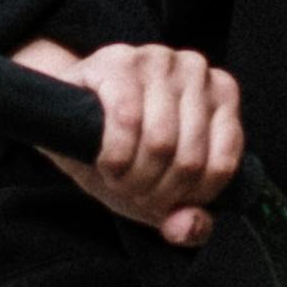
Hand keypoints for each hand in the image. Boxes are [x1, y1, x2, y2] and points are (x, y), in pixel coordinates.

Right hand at [15, 36, 243, 250]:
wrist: (64, 118)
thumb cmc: (122, 152)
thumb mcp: (160, 193)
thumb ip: (187, 221)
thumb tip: (188, 227)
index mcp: (222, 94)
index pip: (221, 165)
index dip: (187, 198)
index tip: (161, 203)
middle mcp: (195, 69)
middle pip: (189, 159)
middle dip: (154, 192)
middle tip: (131, 192)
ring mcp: (158, 59)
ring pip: (161, 142)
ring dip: (132, 177)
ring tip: (117, 178)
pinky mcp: (119, 60)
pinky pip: (126, 120)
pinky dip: (113, 155)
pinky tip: (104, 161)